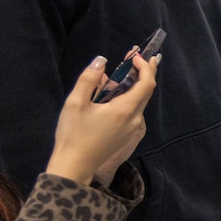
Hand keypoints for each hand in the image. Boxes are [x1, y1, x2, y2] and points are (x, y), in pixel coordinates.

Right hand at [46, 53, 156, 186]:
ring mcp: (133, 128)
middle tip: (135, 57)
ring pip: (139, 101)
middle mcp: (135, 119)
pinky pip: (133, 110)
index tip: (136, 55)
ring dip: (134, 84)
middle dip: (143, 72)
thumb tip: (101, 60)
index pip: (147, 83)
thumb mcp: (76, 102)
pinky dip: (128, 97)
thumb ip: (89, 79)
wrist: (75, 165)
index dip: (145, 67)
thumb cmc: (74, 134)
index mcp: (125, 110)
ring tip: (123, 71)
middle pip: (147, 91)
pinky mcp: (127, 134)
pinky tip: (114, 92)